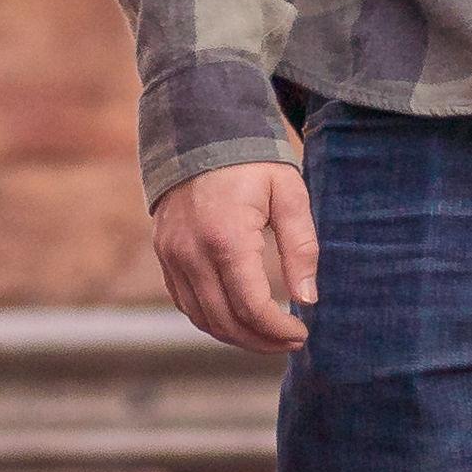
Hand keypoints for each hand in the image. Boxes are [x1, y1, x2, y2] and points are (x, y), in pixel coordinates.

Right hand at [150, 151, 321, 355]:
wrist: (199, 130)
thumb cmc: (252, 161)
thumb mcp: (289, 194)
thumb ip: (301, 247)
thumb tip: (307, 300)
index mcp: (227, 238)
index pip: (252, 308)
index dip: (279, 330)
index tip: (303, 333)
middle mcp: (191, 253)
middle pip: (225, 322)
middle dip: (261, 341)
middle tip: (291, 341)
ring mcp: (172, 256)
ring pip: (202, 318)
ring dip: (236, 336)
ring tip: (268, 336)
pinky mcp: (164, 255)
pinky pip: (185, 303)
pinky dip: (212, 319)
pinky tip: (239, 319)